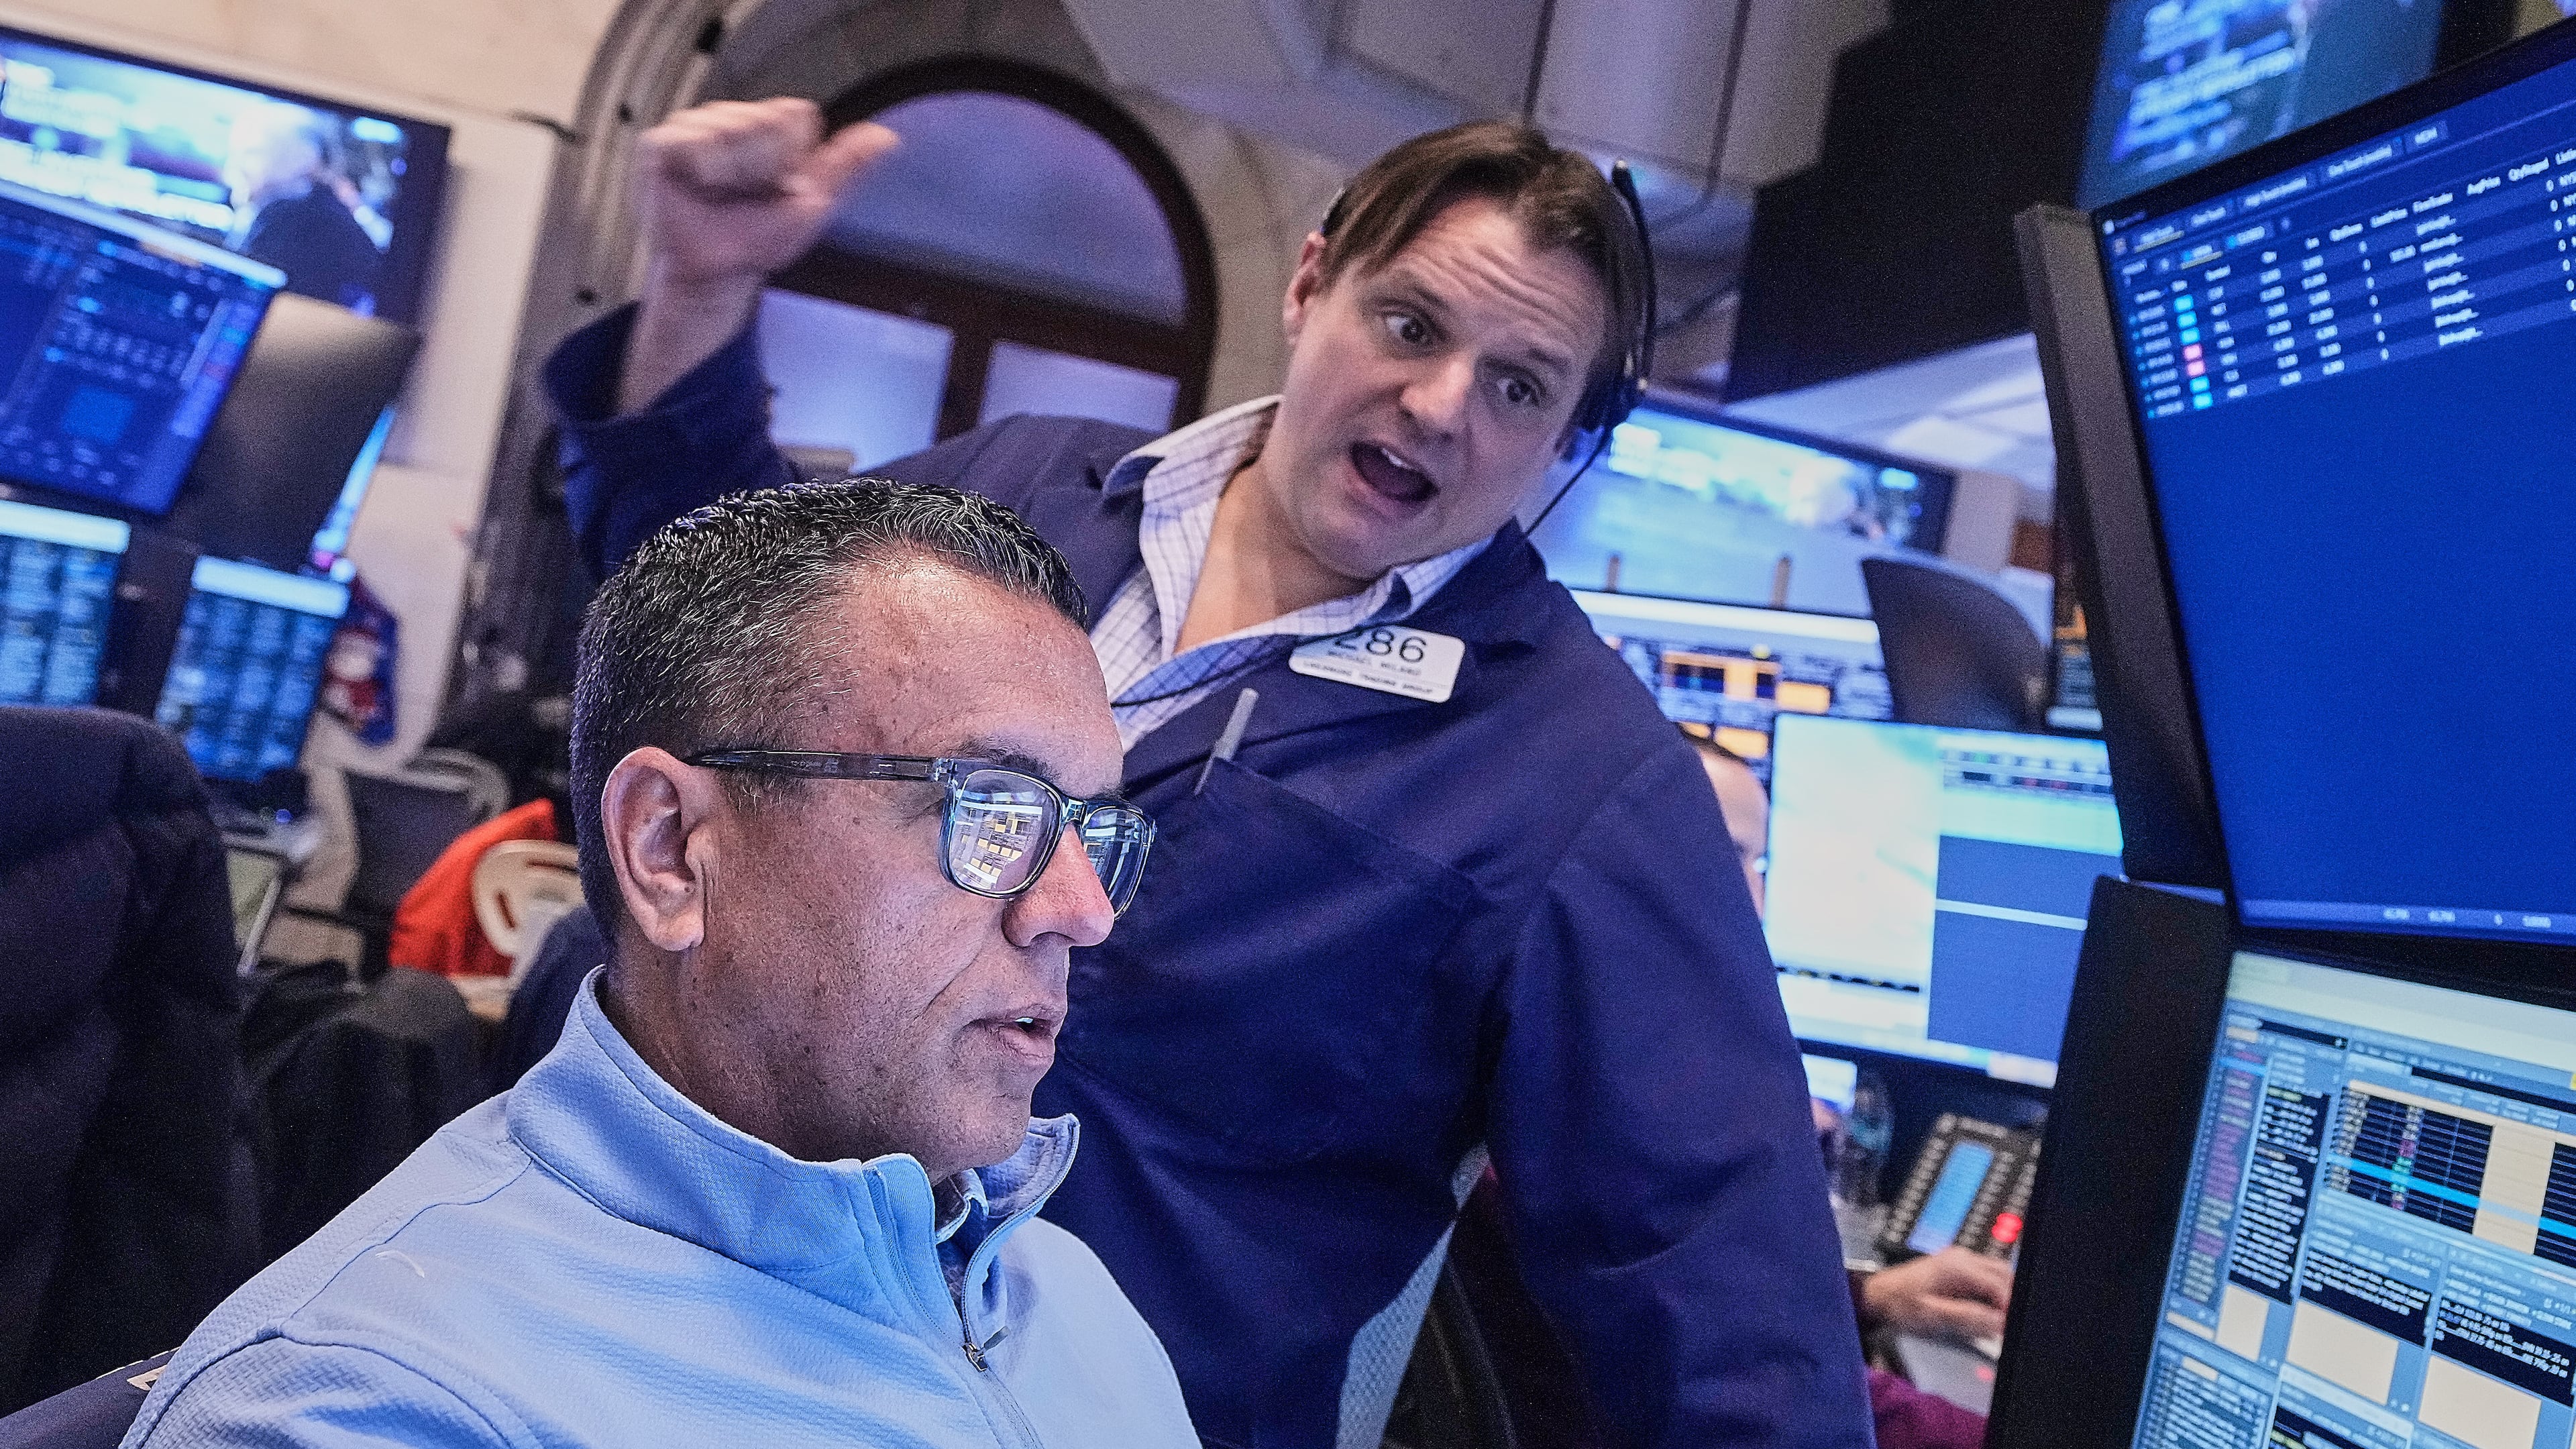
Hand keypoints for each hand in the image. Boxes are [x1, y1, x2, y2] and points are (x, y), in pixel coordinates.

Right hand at [635, 98, 896, 290]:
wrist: (721, 274)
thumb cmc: (758, 239)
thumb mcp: (812, 202)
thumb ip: (845, 165)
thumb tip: (886, 137)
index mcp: (766, 128)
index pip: (796, 115)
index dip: (793, 157)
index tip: (780, 186)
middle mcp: (730, 119)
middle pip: (764, 120)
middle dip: (763, 168)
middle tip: (747, 195)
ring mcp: (693, 128)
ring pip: (730, 129)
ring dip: (734, 173)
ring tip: (721, 194)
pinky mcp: (661, 144)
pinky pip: (693, 140)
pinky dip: (704, 170)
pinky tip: (699, 188)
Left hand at [1862, 1247, 2012, 1342]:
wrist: (1876, 1295)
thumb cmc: (1900, 1304)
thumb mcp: (1933, 1315)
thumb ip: (1968, 1317)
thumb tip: (1999, 1322)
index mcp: (1958, 1266)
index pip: (1999, 1284)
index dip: (2010, 1306)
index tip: (2012, 1326)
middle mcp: (1962, 1257)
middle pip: (2003, 1274)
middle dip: (2012, 1299)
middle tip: (2011, 1324)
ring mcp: (1960, 1260)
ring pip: (1997, 1273)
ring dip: (2004, 1295)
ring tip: (2001, 1320)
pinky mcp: (1957, 1267)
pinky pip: (1985, 1277)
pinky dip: (1992, 1293)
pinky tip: (1988, 1312)